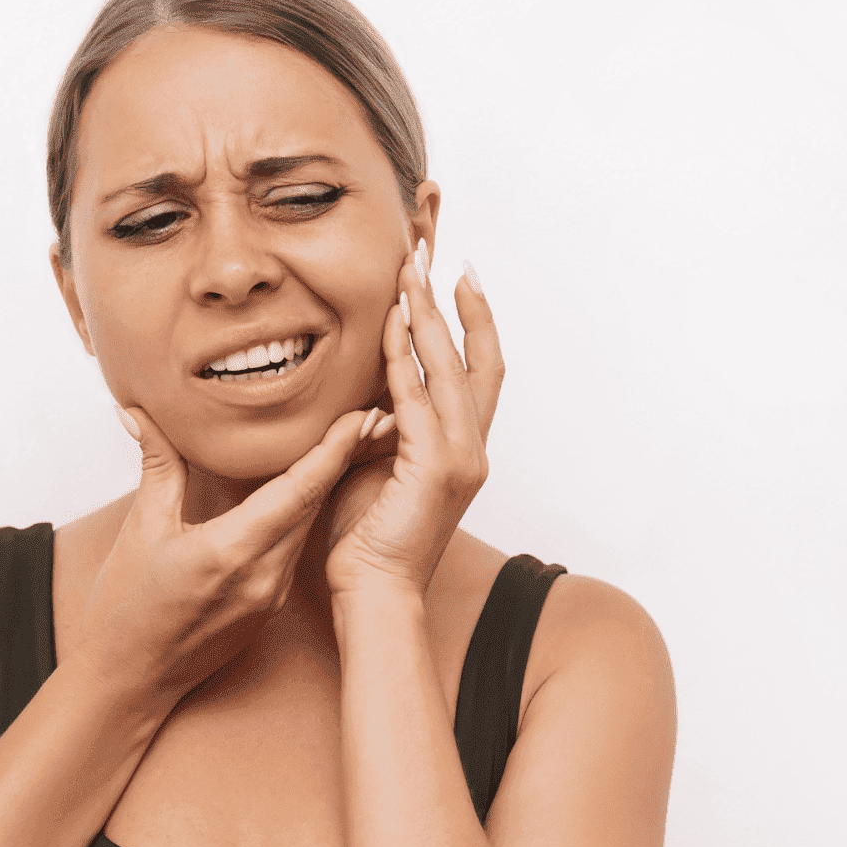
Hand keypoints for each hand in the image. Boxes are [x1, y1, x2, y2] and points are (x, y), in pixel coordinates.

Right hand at [71, 405, 371, 705]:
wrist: (129, 682)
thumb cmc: (126, 609)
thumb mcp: (141, 528)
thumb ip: (156, 464)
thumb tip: (134, 412)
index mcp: (232, 551)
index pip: (300, 491)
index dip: (333, 450)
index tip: (360, 415)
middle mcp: (263, 576)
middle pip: (315, 506)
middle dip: (343, 459)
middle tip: (370, 414)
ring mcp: (270, 596)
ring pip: (308, 528)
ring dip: (327, 487)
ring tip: (349, 444)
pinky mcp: (268, 607)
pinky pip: (294, 550)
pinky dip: (304, 516)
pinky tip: (309, 492)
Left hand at [325, 246, 503, 599]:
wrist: (374, 593)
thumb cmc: (368, 539)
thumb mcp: (376, 467)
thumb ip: (383, 427)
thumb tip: (369, 393)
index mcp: (463, 449)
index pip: (479, 372)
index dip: (473, 322)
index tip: (457, 277)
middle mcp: (473, 449)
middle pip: (478, 358)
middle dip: (456, 302)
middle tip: (433, 253)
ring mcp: (461, 458)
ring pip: (450, 369)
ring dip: (428, 317)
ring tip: (410, 272)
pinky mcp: (435, 468)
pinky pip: (418, 399)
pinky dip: (405, 358)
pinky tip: (391, 325)